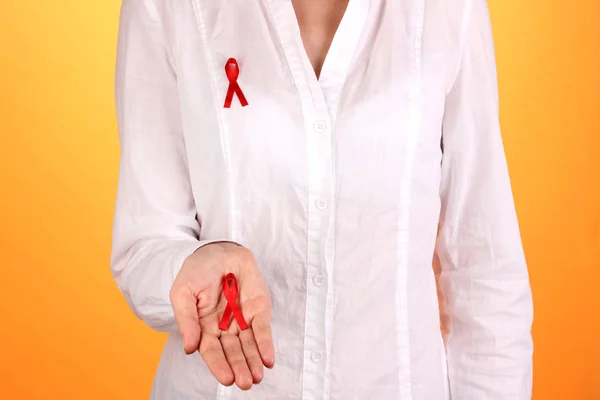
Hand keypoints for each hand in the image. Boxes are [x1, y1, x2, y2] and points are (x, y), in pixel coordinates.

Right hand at [170, 242, 273, 389]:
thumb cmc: (198, 271)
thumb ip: (186, 320)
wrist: (220, 249)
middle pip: (232, 351)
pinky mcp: (259, 309)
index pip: (212, 351)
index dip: (219, 365)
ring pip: (249, 344)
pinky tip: (268, 359)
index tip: (227, 378)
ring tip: (257, 376)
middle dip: (239, 367)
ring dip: (253, 361)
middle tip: (245, 382)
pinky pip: (263, 329)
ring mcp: (243, 319)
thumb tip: (189, 348)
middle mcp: (224, 327)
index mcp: (204, 327)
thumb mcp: (183, 292)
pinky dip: (266, 344)